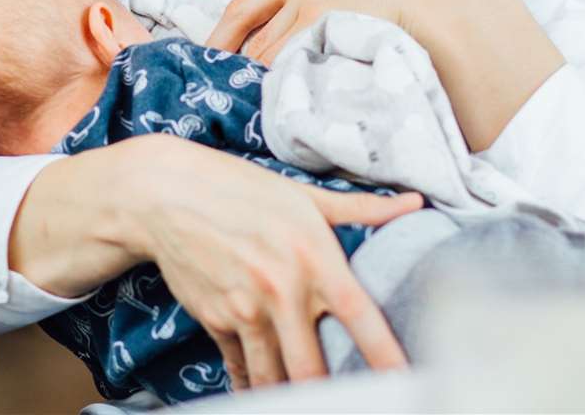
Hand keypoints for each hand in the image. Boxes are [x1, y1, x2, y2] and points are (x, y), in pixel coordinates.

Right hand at [132, 136, 423, 387]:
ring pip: (273, 376)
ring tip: (307, 402)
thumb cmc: (242, 190)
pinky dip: (253, 384)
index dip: (384, 353)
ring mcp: (245, 308)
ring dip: (289, 396)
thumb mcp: (303, 196)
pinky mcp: (216, 319)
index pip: (358, 314)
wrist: (169, 194)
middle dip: (332, 395)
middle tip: (353, 402)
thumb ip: (362, 208)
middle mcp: (280, 287)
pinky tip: (263, 393)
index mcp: (312, 254)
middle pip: (312, 366)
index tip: (405, 379)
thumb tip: (416, 202)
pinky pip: (241, 366)